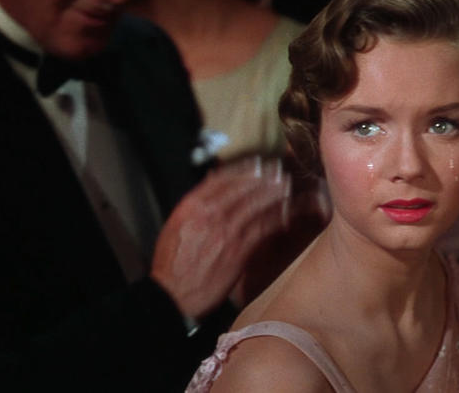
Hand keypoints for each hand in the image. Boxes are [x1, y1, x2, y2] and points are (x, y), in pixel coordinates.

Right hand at [150, 157, 290, 318]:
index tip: (257, 163)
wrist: (173, 295)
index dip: (244, 169)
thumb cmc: (173, 262)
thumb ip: (196, 203)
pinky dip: (275, 218)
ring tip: (286, 185)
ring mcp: (227, 232)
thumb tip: (213, 183)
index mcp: (192, 206)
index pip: (223, 178)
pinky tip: (285, 213)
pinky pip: (262, 229)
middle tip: (278, 170)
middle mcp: (210, 215)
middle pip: (244, 188)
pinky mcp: (240, 251)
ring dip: (274, 194)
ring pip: (256, 205)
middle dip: (264, 177)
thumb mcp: (175, 224)